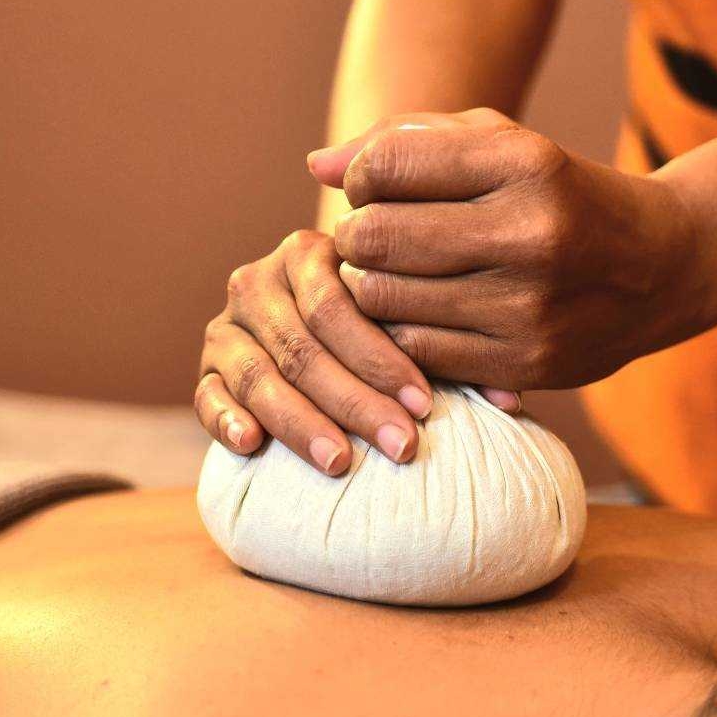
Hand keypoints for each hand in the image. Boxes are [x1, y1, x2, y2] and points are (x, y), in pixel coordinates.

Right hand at [196, 229, 435, 475]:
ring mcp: (226, 327)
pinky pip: (206, 395)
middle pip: (303, 347)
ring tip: (341, 462)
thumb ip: (447, 352)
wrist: (312, 335)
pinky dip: (224, 419)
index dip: (382, 359)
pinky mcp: (205, 369)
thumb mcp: (405, 329)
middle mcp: (257, 282)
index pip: (338, 306)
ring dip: (301, 423)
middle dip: (355, 402)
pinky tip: (252, 445)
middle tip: (400, 446)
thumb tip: (511, 402)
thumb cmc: (377, 333)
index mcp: (307, 254)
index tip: (426, 407)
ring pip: (259, 375)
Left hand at [307, 109, 704, 389]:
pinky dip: (401, 331)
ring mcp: (529, 307)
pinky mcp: (524, 365)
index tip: (375, 187)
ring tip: (398, 272)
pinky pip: (414, 350)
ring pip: (384, 299)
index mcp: (527, 163)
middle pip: (374, 237)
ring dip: (372, 285)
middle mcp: (532, 234)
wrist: (662, 269)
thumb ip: (406, 142)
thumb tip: (315, 166)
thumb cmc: (559, 194)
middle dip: (355, 235)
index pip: (386, 167)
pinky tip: (423, 311)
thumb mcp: (501, 145)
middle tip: (372, 236)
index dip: (360, 178)